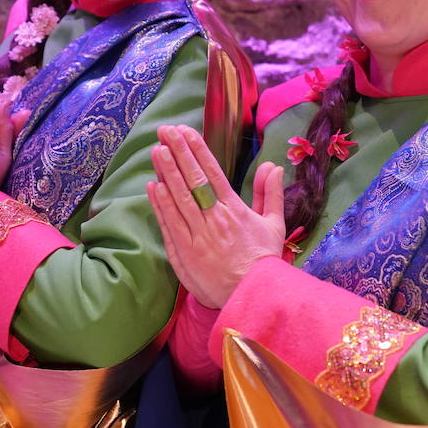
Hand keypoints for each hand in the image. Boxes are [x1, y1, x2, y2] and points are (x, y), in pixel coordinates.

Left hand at [146, 124, 284, 308]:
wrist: (252, 297)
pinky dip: (160, 205)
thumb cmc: (263, 260)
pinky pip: (169, 225)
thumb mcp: (274, 224)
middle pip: (192, 180)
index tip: (186, 131)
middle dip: (178, 153)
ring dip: (166, 173)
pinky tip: (153, 186)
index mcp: (235, 210)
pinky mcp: (185, 254)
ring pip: (178, 199)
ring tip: (156, 151)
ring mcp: (197, 237)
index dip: (197, 150)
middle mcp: (214, 219)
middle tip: (165, 131)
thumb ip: (271, 193)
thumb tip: (272, 165)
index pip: (213, 173)